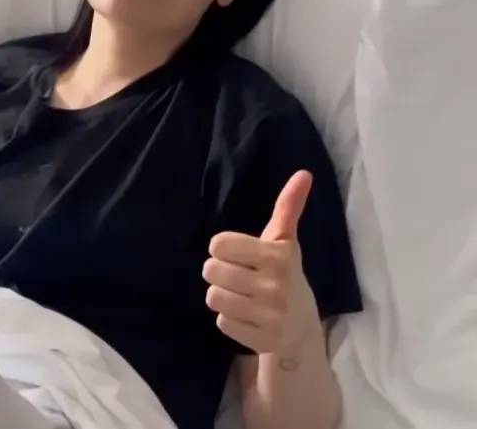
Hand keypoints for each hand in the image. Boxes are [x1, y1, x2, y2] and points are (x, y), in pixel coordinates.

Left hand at [203, 170, 316, 353]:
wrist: (302, 327)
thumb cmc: (285, 273)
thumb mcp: (284, 240)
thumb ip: (288, 206)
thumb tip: (303, 173)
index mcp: (278, 256)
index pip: (218, 244)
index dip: (223, 248)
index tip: (240, 254)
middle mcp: (276, 286)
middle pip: (211, 270)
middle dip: (220, 272)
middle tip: (239, 276)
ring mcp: (270, 316)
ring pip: (213, 297)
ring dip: (222, 295)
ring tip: (241, 295)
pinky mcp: (261, 341)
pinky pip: (221, 322)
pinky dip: (229, 319)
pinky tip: (247, 316)